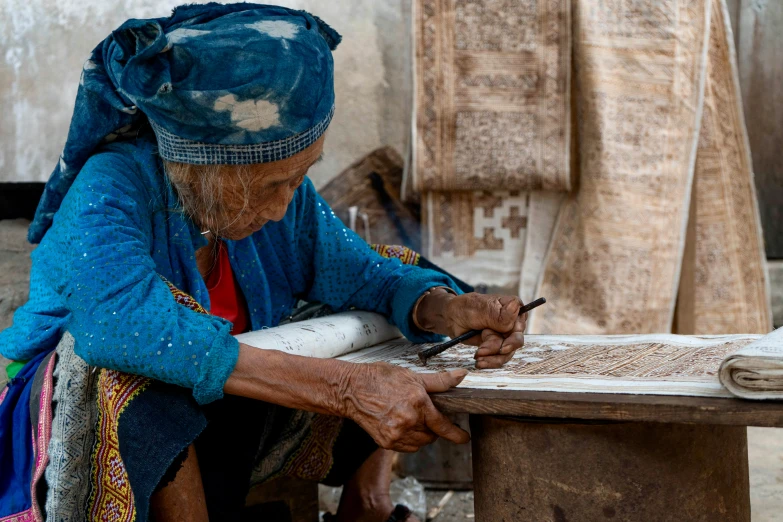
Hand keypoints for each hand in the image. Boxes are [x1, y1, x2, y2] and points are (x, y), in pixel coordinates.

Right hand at [338, 362, 470, 451]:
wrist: (351, 389)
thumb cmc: (380, 378)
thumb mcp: (411, 376)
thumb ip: (439, 381)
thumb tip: (461, 376)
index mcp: (417, 402)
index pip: (442, 424)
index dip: (456, 434)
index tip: (463, 438)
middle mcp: (408, 420)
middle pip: (432, 435)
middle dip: (433, 427)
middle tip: (424, 414)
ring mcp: (396, 434)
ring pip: (420, 443)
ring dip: (421, 434)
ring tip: (410, 417)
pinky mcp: (386, 442)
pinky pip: (407, 447)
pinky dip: (409, 439)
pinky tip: (401, 425)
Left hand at [416, 291, 524, 368]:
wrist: (451, 319)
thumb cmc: (465, 308)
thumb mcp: (479, 308)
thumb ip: (497, 313)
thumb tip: (516, 309)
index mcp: (511, 306)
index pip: (520, 318)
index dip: (514, 328)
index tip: (504, 332)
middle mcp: (512, 322)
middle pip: (516, 339)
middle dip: (504, 347)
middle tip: (493, 350)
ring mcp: (505, 336)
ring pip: (507, 352)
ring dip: (493, 356)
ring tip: (478, 356)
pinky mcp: (497, 347)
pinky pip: (499, 358)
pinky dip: (489, 361)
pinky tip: (479, 361)